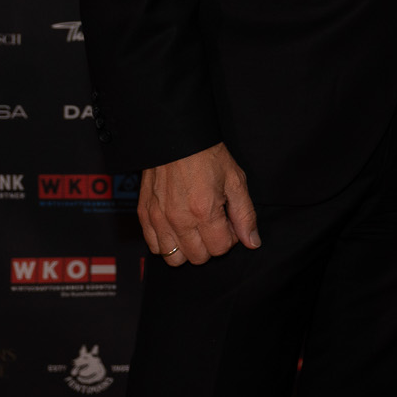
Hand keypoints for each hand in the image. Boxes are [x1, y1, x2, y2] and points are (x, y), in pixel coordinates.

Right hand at [138, 142, 260, 266]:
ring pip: (174, 258)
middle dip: (211, 245)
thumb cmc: (208, 157)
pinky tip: (177, 227)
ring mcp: (158, 219)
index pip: (220, 249)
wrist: (177, 138)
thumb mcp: (236, 181)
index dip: (229, 238)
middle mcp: (178, 219)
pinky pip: (154, 246)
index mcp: (204, 211)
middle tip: (214, 224)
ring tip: (195, 228)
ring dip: (188, 248)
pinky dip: (167, 243)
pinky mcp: (144, 215)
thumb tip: (252, 242)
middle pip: (198, 257)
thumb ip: (245, 215)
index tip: (228, 223)